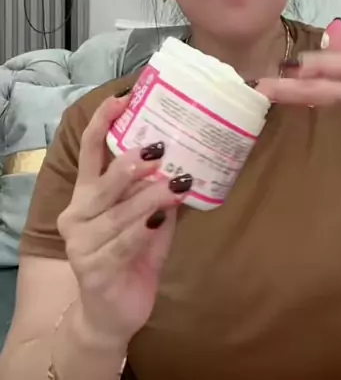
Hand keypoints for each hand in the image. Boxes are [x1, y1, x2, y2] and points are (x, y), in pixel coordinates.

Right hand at [57, 94, 191, 345]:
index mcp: (87, 195)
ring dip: (148, 197)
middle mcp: (78, 215)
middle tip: (158, 148)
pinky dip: (143, 230)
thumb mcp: (147, 217)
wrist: (111, 315)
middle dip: (130, 163)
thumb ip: (157, 191)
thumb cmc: (132, 255)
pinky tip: (160, 219)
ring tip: (176, 183)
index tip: (122, 98)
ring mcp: (81, 244)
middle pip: (102, 182)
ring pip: (117, 214)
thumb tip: (189, 157)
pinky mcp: (93, 271)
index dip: (102, 122)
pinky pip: (122, 245)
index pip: (89, 152)